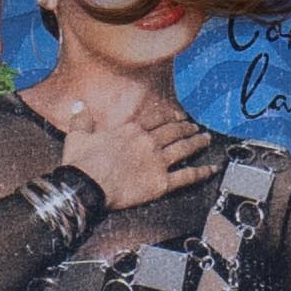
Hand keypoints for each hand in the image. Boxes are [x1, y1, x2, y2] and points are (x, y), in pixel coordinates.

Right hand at [30, 72, 216, 209]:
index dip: (169, 117)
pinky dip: (202, 172)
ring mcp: (157, 161)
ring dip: (197, 143)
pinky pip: (187, 176)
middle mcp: (147, 141)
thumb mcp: (77, 136)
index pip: (156, 119)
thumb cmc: (81, 163)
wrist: (86, 185)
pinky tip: (213, 169)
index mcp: (130, 129)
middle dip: (186, 128)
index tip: (177, 116)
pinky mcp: (161, 182)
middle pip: (173, 131)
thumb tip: (78, 105)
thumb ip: (81, 119)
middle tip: (195, 127)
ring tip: (206, 139)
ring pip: (183, 148)